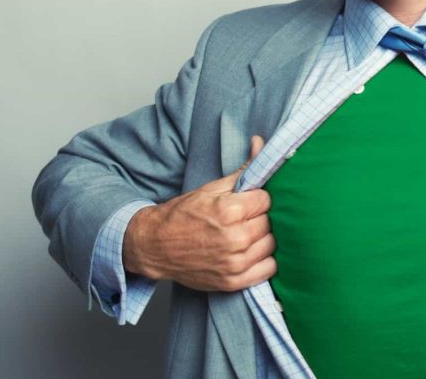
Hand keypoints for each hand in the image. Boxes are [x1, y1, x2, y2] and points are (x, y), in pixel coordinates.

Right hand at [123, 135, 275, 290]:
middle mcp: (235, 238)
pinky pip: (268, 269)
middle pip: (270, 222)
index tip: (248, 202)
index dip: (258, 199)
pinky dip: (265, 261)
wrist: (154, 246)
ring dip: (263, 239)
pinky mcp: (233, 281)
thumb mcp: (211, 188)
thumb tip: (262, 143)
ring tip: (247, 234)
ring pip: (272, 245)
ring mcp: (234, 262)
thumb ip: (244, 169)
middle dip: (260, 218)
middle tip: (245, 218)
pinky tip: (253, 253)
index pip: (267, 200)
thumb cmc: (182, 215)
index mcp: (229, 211)